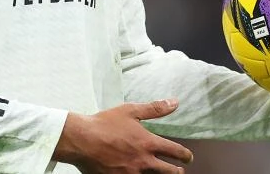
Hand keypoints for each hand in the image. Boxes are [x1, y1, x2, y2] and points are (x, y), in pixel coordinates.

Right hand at [52, 99, 194, 172]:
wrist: (81, 140)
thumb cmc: (104, 124)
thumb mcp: (130, 111)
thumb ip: (154, 108)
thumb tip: (174, 103)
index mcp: (148, 143)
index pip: (175, 151)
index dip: (185, 155)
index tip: (188, 157)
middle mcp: (143, 161)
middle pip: (169, 172)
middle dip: (177, 171)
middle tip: (179, 170)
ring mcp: (132, 173)